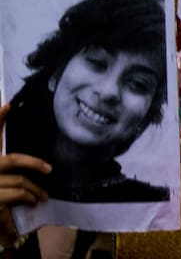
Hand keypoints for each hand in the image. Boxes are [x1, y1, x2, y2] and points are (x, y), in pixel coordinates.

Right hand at [0, 103, 50, 243]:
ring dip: (35, 189)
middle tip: (49, 169)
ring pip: (19, 180)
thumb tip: (27, 147)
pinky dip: (27, 197)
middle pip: (12, 160)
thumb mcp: (0, 175)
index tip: (7, 105)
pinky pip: (17, 194)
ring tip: (43, 195)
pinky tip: (33, 201)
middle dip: (33, 163)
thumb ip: (9, 165)